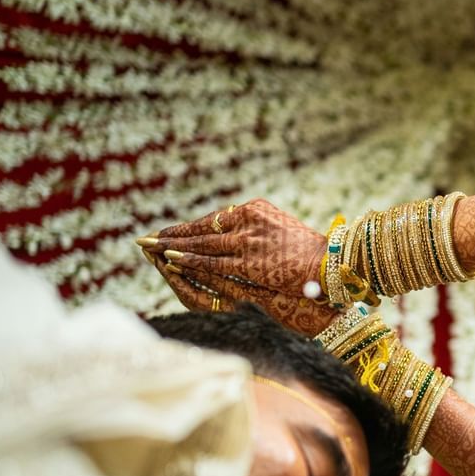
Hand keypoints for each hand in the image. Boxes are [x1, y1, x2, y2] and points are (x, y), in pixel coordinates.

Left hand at [141, 199, 336, 335]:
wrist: (328, 266)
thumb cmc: (308, 252)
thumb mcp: (280, 230)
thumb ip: (255, 229)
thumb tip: (236, 229)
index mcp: (254, 209)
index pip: (214, 220)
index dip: (189, 227)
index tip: (170, 231)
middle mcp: (247, 221)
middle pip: (201, 230)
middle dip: (172, 235)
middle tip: (146, 238)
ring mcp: (246, 242)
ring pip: (201, 245)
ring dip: (173, 247)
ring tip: (150, 249)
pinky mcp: (247, 263)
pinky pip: (210, 261)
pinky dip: (188, 261)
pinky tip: (170, 260)